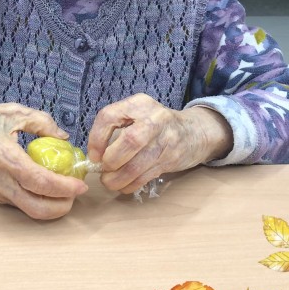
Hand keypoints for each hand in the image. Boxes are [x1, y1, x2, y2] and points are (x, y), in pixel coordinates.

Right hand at [0, 104, 87, 219]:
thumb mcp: (10, 112)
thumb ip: (40, 121)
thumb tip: (63, 136)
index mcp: (6, 159)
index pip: (41, 182)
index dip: (65, 187)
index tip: (80, 184)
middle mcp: (0, 181)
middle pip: (37, 208)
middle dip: (62, 207)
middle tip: (75, 193)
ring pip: (29, 210)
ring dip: (51, 205)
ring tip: (64, 189)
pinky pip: (20, 203)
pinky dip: (37, 199)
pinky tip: (45, 184)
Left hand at [87, 95, 232, 193]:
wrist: (195, 132)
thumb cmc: (157, 125)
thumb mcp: (138, 115)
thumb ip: (117, 128)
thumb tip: (94, 157)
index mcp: (139, 103)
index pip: (109, 116)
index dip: (96, 139)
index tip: (94, 156)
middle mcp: (154, 118)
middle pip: (129, 141)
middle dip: (111, 160)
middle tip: (104, 170)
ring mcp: (166, 139)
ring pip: (137, 164)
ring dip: (118, 178)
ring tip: (110, 182)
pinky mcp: (171, 158)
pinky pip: (146, 176)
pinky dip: (131, 184)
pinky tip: (124, 185)